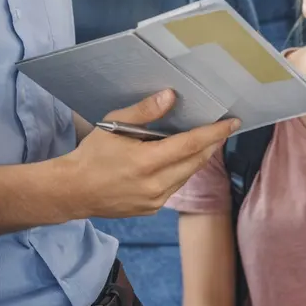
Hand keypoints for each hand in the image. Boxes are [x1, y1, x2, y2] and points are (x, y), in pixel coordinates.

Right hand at [56, 90, 237, 218]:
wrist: (73, 192)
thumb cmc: (92, 154)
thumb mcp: (113, 125)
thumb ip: (145, 111)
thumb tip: (171, 96)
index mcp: (146, 162)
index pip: (191, 145)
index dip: (214, 133)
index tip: (233, 123)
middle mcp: (155, 185)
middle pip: (195, 161)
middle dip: (211, 144)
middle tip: (222, 129)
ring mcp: (155, 200)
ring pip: (187, 175)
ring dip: (197, 158)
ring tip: (202, 141)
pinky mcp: (152, 209)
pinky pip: (175, 186)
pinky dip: (181, 171)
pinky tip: (177, 160)